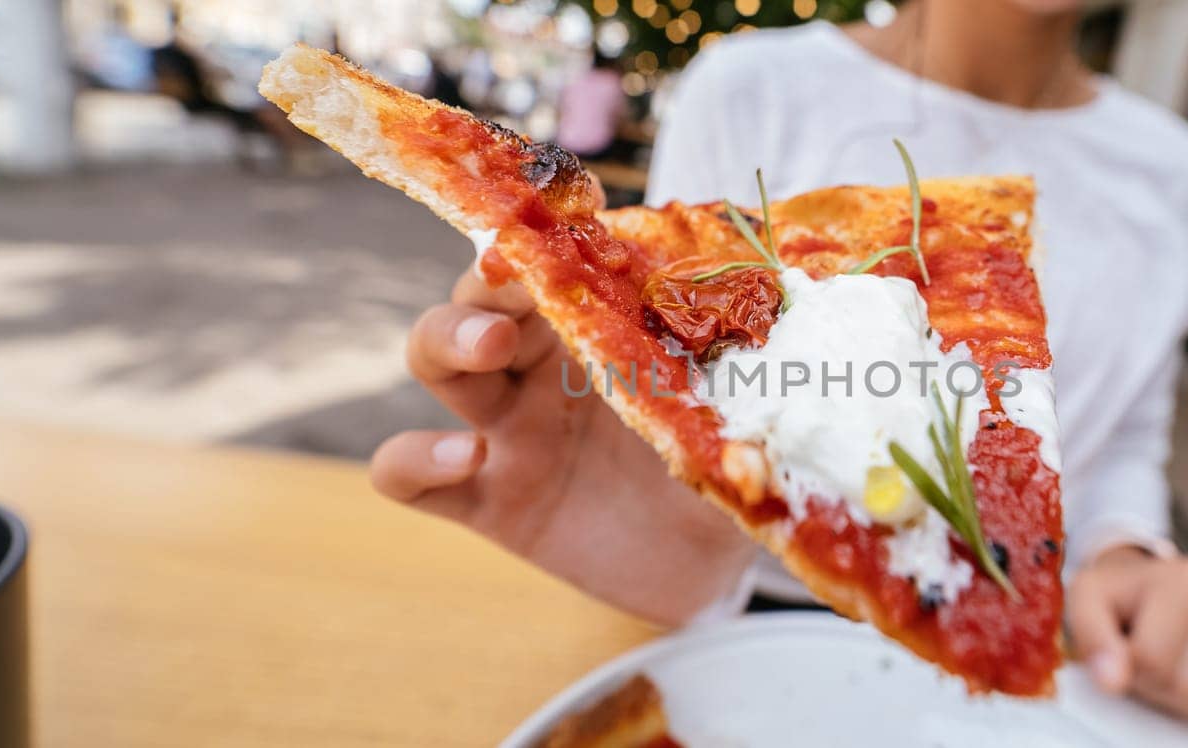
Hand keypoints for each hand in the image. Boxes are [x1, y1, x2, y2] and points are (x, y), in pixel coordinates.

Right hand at [368, 234, 754, 625]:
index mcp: (603, 329)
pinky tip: (465, 460)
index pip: (559, 262)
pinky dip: (416, 459)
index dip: (555, 226)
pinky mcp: (488, 500)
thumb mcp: (740, 417)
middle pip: (480, 295)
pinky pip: (408, 474)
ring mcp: (508, 430)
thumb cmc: (724, 472)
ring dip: (445, 337)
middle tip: (515, 283)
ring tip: (489, 350)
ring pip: (434, 356)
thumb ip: (742, 379)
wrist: (711, 568)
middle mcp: (544, 367)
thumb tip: (779, 332)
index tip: (578, 200)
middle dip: (488, 279)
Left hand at [1067, 547, 1187, 730]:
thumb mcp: (1087, 601)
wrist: (1149, 590)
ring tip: (1165, 667)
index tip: (1120, 648)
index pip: (1154, 661)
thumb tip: (1114, 680)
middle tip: (1141, 660)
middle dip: (1153, 687)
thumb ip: (1093, 638)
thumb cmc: (1117, 598)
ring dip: (1179, 704)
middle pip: (1186, 688)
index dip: (1126, 668)